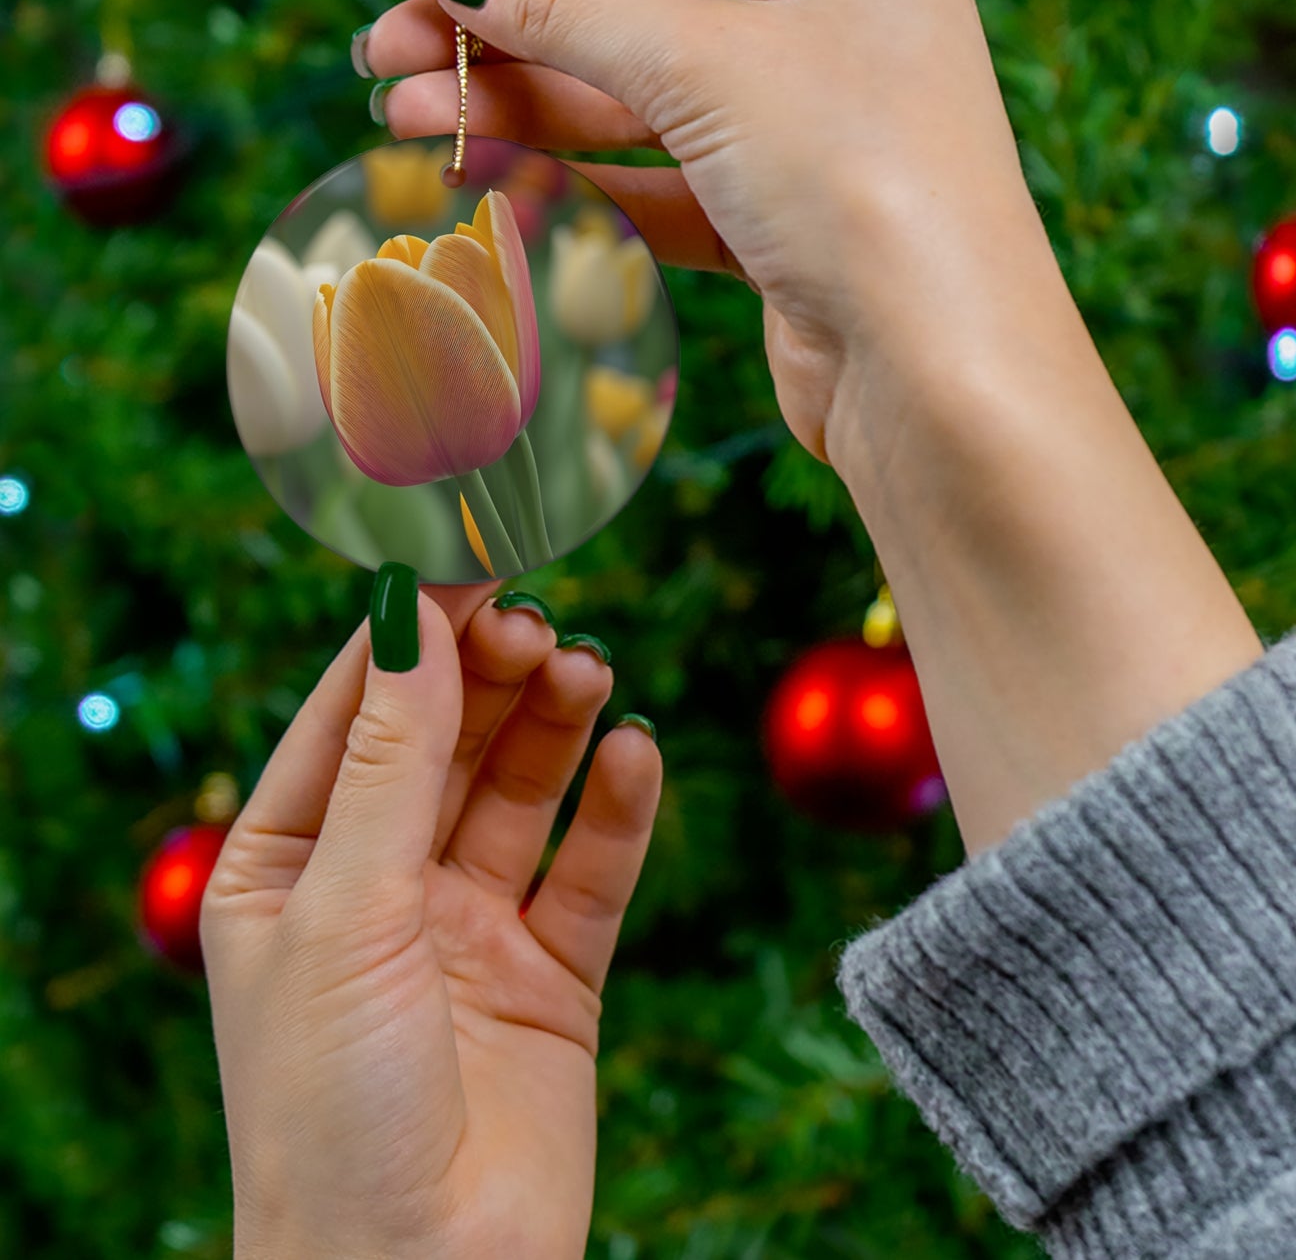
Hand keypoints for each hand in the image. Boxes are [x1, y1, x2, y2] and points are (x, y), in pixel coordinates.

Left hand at [201, 577, 661, 1259]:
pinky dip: (617, 809)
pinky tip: (635, 754)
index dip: (411, 635)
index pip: (354, 715)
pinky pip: (591, 870)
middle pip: (447, 742)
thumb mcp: (345, 910)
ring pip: (522, 792)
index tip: (470, 557)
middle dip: (491, 677)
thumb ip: (391, 761)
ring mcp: (469, 929)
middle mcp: (380, 887)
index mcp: (290, 867)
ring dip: (555, 726)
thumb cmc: (331, 1108)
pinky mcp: (552, 975)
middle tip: (539, 624)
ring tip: (589, 673)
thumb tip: (410, 615)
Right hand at [362, 0, 1262, 856]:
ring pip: (638, 105)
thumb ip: (568, 8)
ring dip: (523, 110)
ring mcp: (808, 130)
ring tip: (405, 118)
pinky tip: (487, 181)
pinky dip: (578, 182)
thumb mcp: (705, 67)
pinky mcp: (781, 223)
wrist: (939, 376)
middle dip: (508, 37)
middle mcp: (834, 25)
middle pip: (636, 12)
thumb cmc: (860, 184)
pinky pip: (659, 183)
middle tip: (385, 59)